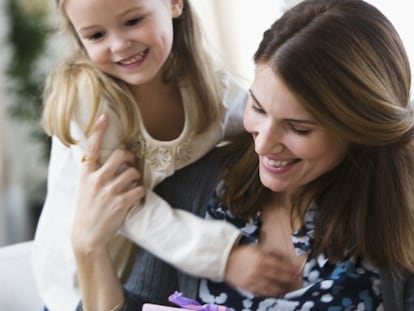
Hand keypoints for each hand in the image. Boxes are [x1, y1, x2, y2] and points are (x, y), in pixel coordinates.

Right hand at [71, 113, 145, 253]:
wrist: (87, 237)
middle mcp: (97, 180)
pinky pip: (140, 189)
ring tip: (132, 185)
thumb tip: (108, 159)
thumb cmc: (88, 211)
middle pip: (120, 155)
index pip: (91, 147)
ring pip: (133, 172)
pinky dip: (141, 193)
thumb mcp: (84, 188)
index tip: (105, 116)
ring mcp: (109, 191)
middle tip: (132, 163)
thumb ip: (93, 173)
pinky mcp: (121, 203)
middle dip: (130, 157)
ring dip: (136, 178)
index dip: (98, 129)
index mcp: (86, 174)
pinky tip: (135, 198)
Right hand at [224, 244, 300, 296]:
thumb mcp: (255, 248)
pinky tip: (275, 293)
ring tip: (287, 289)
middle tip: (296, 280)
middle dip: (288, 278)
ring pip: (271, 286)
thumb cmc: (241, 252)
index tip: (297, 271)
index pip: (279, 265)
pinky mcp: (248, 287)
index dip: (289, 269)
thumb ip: (269, 252)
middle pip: (277, 276)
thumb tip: (281, 256)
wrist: (224, 260)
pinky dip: (269, 293)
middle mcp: (259, 270)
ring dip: (280, 288)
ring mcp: (253, 280)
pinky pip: (261, 291)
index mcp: (261, 258)